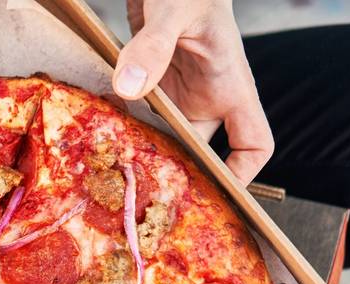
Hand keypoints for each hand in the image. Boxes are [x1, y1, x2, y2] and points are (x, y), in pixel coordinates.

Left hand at [112, 0, 272, 183]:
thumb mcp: (174, 9)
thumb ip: (154, 46)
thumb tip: (130, 87)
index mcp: (230, 87)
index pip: (254, 144)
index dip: (241, 175)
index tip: (214, 193)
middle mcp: (206, 99)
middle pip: (198, 156)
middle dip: (175, 178)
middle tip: (142, 200)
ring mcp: (177, 95)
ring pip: (163, 142)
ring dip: (141, 156)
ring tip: (113, 177)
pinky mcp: (149, 87)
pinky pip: (138, 119)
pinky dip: (120, 129)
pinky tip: (95, 139)